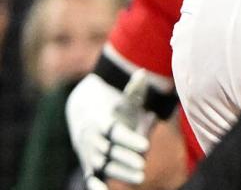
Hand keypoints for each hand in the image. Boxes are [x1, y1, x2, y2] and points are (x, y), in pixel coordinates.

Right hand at [67, 71, 153, 189]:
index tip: (146, 146)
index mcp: (101, 121)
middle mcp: (93, 137)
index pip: (116, 133)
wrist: (83, 110)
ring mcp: (89, 151)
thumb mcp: (123, 99)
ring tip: (141, 177)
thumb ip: (134, 90)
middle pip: (110, 151)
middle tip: (143, 166)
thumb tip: (143, 73)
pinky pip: (90, 176)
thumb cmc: (112, 105)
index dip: (130, 139)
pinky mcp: (88, 162)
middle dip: (125, 159)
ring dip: (119, 172)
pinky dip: (95, 185)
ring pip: (103, 165)